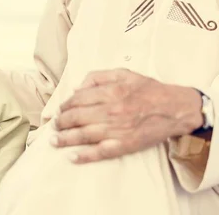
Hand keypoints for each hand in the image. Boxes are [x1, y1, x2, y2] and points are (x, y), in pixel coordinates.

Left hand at [51, 68, 202, 163]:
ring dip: (65, 138)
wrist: (175, 109)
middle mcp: (112, 110)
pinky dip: (84, 155)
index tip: (60, 109)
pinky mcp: (125, 145)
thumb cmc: (148, 89)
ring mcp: (118, 129)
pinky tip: (71, 157)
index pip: (77, 99)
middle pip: (76, 117)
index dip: (65, 105)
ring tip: (54, 140)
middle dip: (61, 122)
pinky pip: (101, 152)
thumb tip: (76, 88)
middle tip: (54, 125)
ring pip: (84, 134)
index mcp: (110, 91)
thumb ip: (97, 77)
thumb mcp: (122, 73)